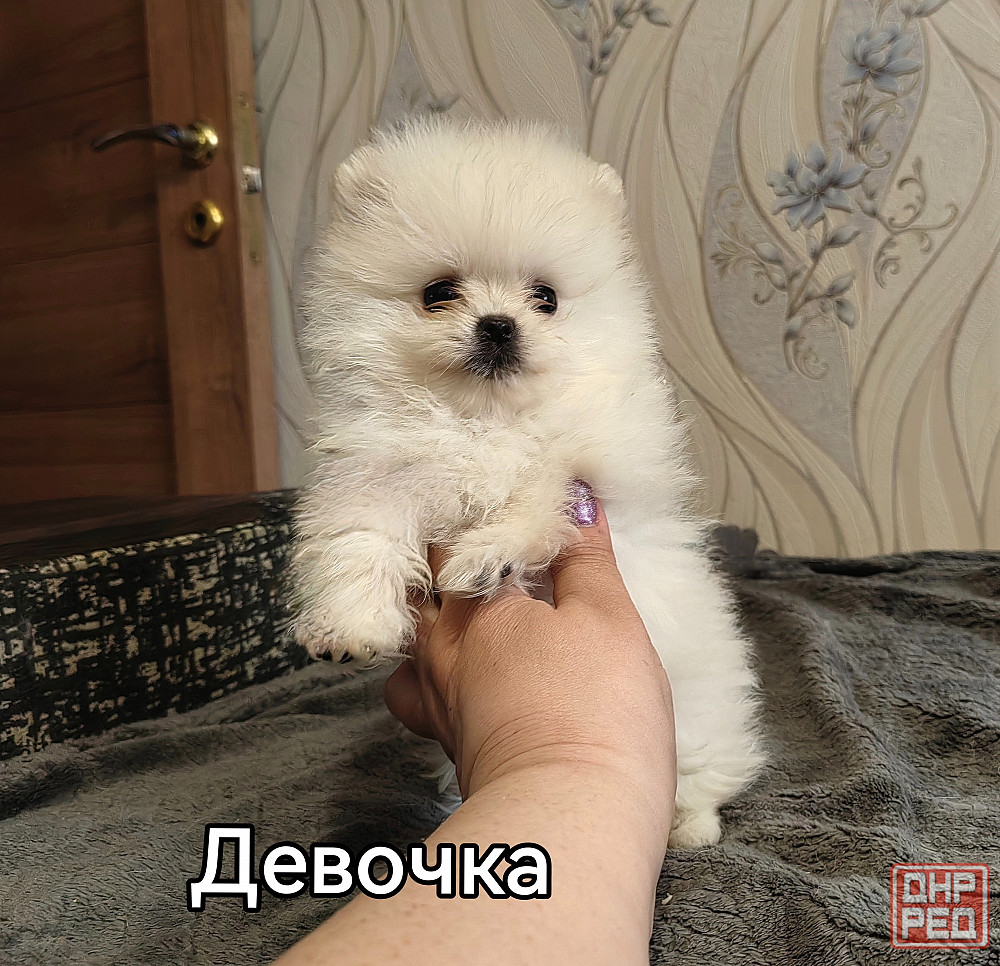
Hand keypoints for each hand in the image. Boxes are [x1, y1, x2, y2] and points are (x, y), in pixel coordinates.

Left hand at [384, 491, 675, 815]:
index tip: (498, 498)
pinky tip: (455, 673)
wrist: (571, 818)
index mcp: (482, 604)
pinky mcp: (444, 738)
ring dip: (429, 610)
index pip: (461, 538)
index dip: (477, 515)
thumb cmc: (598, 711)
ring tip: (460, 599)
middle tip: (477, 538)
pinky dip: (426, 670)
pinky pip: (416, 688)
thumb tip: (575, 499)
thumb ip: (586, 556)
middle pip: (423, 582)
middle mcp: (444, 644)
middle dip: (445, 556)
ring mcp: (436, 694)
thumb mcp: (610, 617)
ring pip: (411, 634)